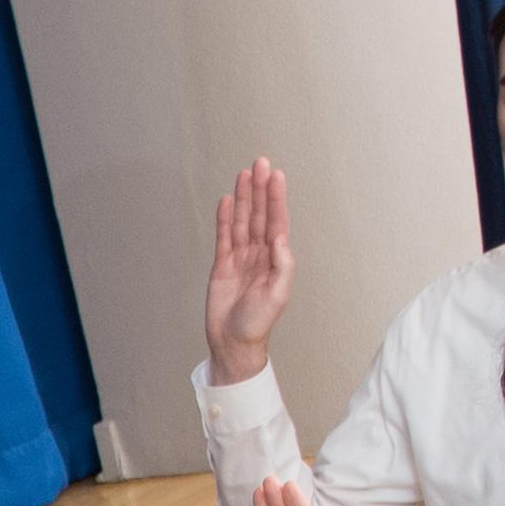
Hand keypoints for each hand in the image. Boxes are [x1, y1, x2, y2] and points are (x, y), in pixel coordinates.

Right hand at [203, 159, 294, 383]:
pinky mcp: (222, 266)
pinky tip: (227, 201)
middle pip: (259, 215)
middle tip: (259, 163)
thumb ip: (282, 264)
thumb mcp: (278, 295)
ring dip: (244, 198)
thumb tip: (279, 237)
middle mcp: (259, 254)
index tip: (275, 175)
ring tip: (244, 174)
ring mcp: (240, 258)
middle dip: (260, 189)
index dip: (276, 198)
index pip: (276, 221)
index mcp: (275, 259)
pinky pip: (223, 236)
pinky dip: (225, 218)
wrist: (233, 342)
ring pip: (242, 221)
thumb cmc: (258, 323)